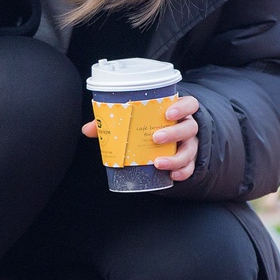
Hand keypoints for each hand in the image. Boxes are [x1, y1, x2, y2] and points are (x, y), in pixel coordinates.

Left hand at [81, 94, 200, 181]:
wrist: (166, 141)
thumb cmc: (149, 125)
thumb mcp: (135, 121)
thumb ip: (114, 122)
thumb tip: (88, 129)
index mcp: (176, 111)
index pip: (189, 104)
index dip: (182, 107)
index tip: (168, 113)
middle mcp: (186, 126)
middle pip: (190, 127)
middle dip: (174, 133)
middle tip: (156, 138)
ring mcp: (189, 144)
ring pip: (190, 149)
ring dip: (176, 157)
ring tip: (158, 163)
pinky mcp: (188, 160)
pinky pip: (190, 167)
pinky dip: (182, 172)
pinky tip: (172, 176)